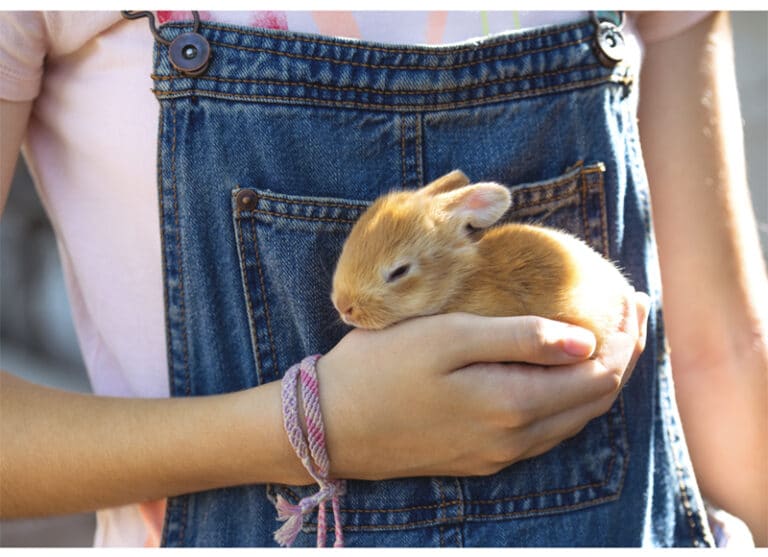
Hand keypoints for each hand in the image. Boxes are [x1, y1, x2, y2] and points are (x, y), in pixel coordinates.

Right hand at [316, 291, 649, 479]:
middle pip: (594, 401)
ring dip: (598, 381)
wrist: (330, 425)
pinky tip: (558, 376)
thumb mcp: (447, 337)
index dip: (626, 336)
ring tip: (605, 341)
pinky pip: (544, 433)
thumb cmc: (381, 369)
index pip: (598, 374)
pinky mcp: (480, 459)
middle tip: (631, 313)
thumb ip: (519, 338)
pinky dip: (567, 401)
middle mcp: (515, 439)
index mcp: (513, 405)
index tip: (634, 298)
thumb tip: (584, 339)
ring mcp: (498, 455)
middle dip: (622, 356)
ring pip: (573, 420)